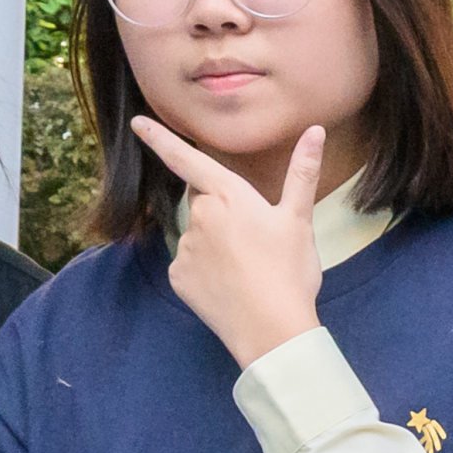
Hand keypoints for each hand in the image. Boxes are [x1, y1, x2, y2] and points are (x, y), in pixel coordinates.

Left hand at [133, 116, 326, 368]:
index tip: (137, 122)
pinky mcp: (179, 277)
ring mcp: (186, 248)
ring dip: (216, 243)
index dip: (159, 139)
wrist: (271, 330)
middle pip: (203, 202)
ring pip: (198, 235)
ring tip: (248, 267)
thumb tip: (315, 130)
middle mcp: (199, 217)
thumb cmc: (289, 272)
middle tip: (255, 239)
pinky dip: (206, 271)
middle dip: (221, 211)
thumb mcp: (299, 220)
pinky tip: (230, 285)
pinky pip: (189, 265)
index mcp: (228, 196)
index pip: (186, 159)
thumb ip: (302, 172)